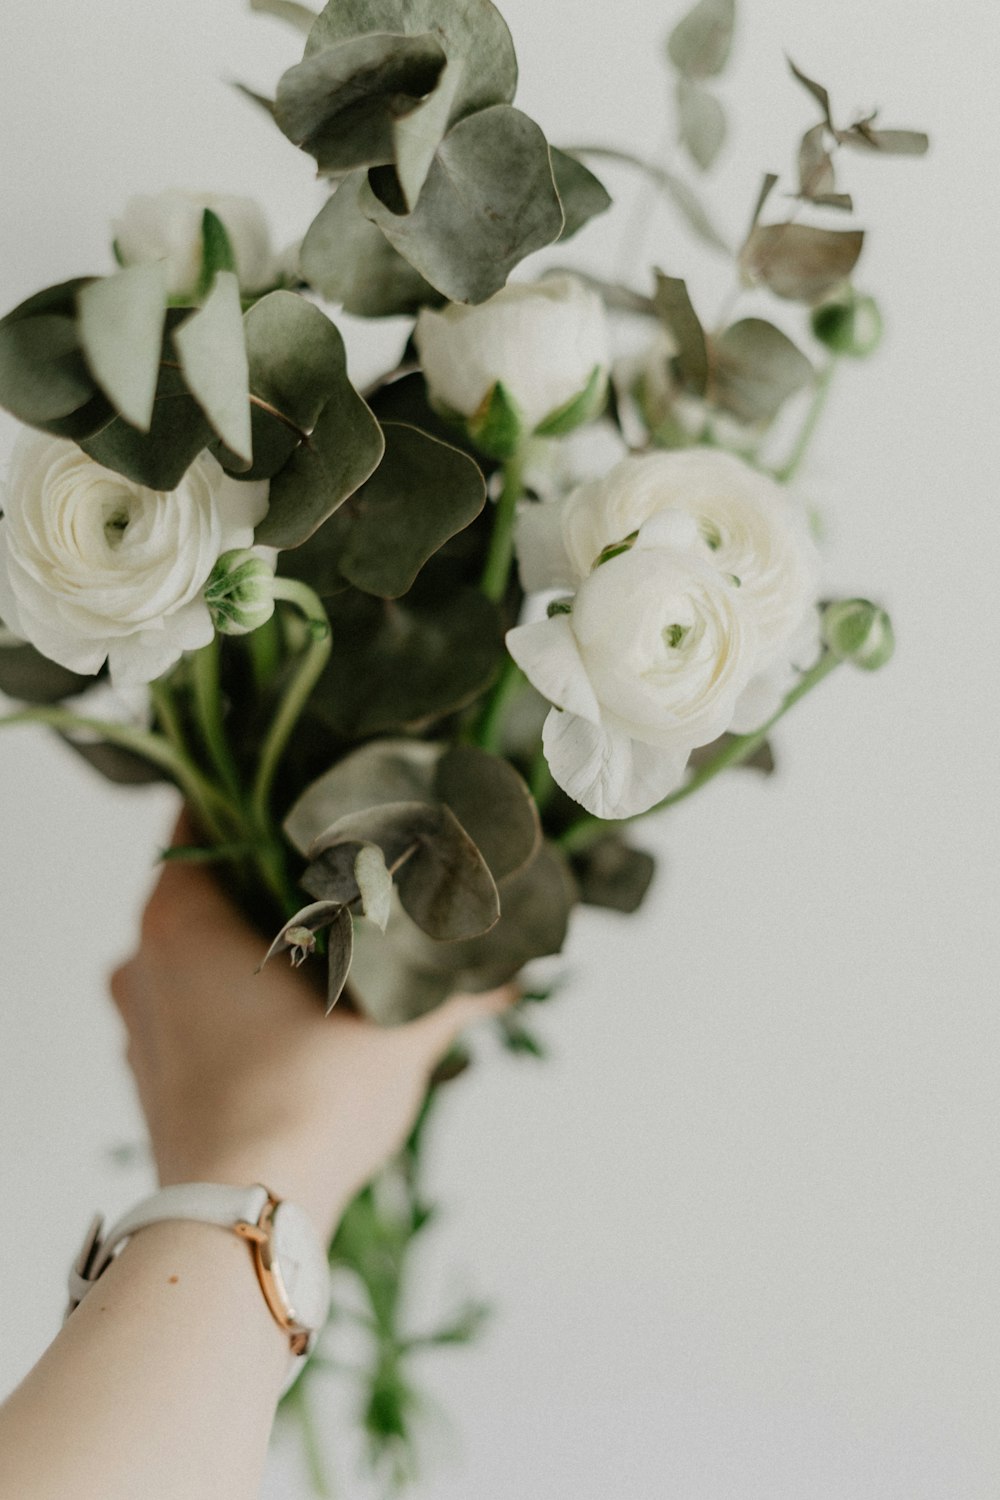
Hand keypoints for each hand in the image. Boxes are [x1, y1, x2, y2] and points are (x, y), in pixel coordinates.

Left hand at [110, 815, 512, 1241]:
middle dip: (273, 878)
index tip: (315, 789)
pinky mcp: (152, 1076)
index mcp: (177, 917)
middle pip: (206, 885)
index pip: (204, 814)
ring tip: (335, 948)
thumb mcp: (397, 1032)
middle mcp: (140, 959)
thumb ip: (457, 987)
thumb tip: (516, 966)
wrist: (244, 1222)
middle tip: (344, 870)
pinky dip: (238, 1001)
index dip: (261, 794)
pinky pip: (193, 1009)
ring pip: (198, 954)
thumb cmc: (306, 1100)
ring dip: (257, 946)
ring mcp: (139, 1022)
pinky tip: (301, 1018)